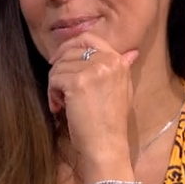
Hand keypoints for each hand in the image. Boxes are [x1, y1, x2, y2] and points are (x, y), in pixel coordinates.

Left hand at [47, 33, 138, 177]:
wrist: (107, 145)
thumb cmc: (111, 122)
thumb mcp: (123, 90)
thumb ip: (122, 68)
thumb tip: (132, 51)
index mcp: (118, 61)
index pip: (89, 38)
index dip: (70, 46)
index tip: (59, 60)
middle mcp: (107, 61)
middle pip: (70, 51)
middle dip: (59, 67)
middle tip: (57, 87)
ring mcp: (92, 70)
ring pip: (59, 65)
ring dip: (55, 84)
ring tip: (61, 103)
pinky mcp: (77, 82)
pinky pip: (54, 78)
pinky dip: (52, 93)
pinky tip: (59, 107)